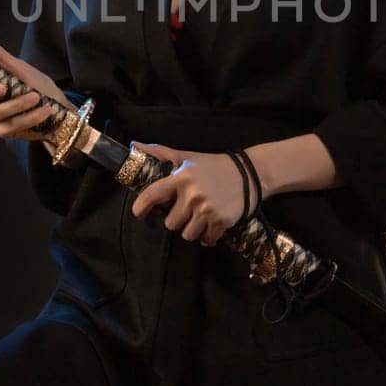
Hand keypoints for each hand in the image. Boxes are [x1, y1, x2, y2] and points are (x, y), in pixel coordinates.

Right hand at [0, 36, 77, 141]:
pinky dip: (28, 116)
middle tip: (2, 86)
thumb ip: (0, 58)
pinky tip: (42, 109)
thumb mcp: (22, 69)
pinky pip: (11, 125)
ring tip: (35, 97)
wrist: (59, 113)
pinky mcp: (3, 132)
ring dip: (16, 105)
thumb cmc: (37, 87)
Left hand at [128, 143, 250, 246]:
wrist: (251, 173)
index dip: (141, 207)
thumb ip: (161, 153)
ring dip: (192, 229)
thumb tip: (134, 145)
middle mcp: (192, 195)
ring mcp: (207, 209)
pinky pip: (206, 239)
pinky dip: (208, 236)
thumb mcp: (188, 157)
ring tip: (200, 217)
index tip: (139, 213)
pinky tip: (211, 226)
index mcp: (181, 178)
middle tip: (187, 210)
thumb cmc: (215, 165)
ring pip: (187, 234)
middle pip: (170, 223)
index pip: (152, 195)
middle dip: (177, 219)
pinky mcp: (221, 221)